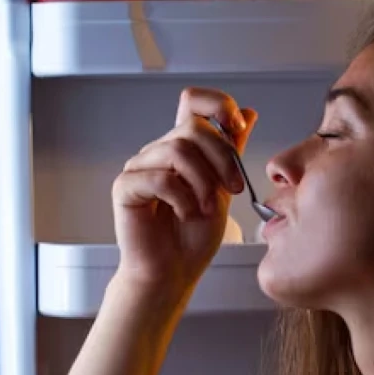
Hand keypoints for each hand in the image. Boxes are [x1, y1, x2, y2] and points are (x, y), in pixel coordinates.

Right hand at [112, 87, 257, 296]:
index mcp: (182, 148)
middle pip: (194, 128)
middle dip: (222, 158)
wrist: (173, 273)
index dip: (218, 104)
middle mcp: (158, 152)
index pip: (193, 101)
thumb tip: (248, 113)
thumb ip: (231, 152)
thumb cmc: (193, 238)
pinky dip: (182, 198)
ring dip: (203, 182)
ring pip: (178, 150)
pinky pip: (159, 177)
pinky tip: (185, 214)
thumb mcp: (223, 189)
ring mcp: (139, 167)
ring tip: (206, 209)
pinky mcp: (125, 187)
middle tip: (234, 189)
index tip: (238, 127)